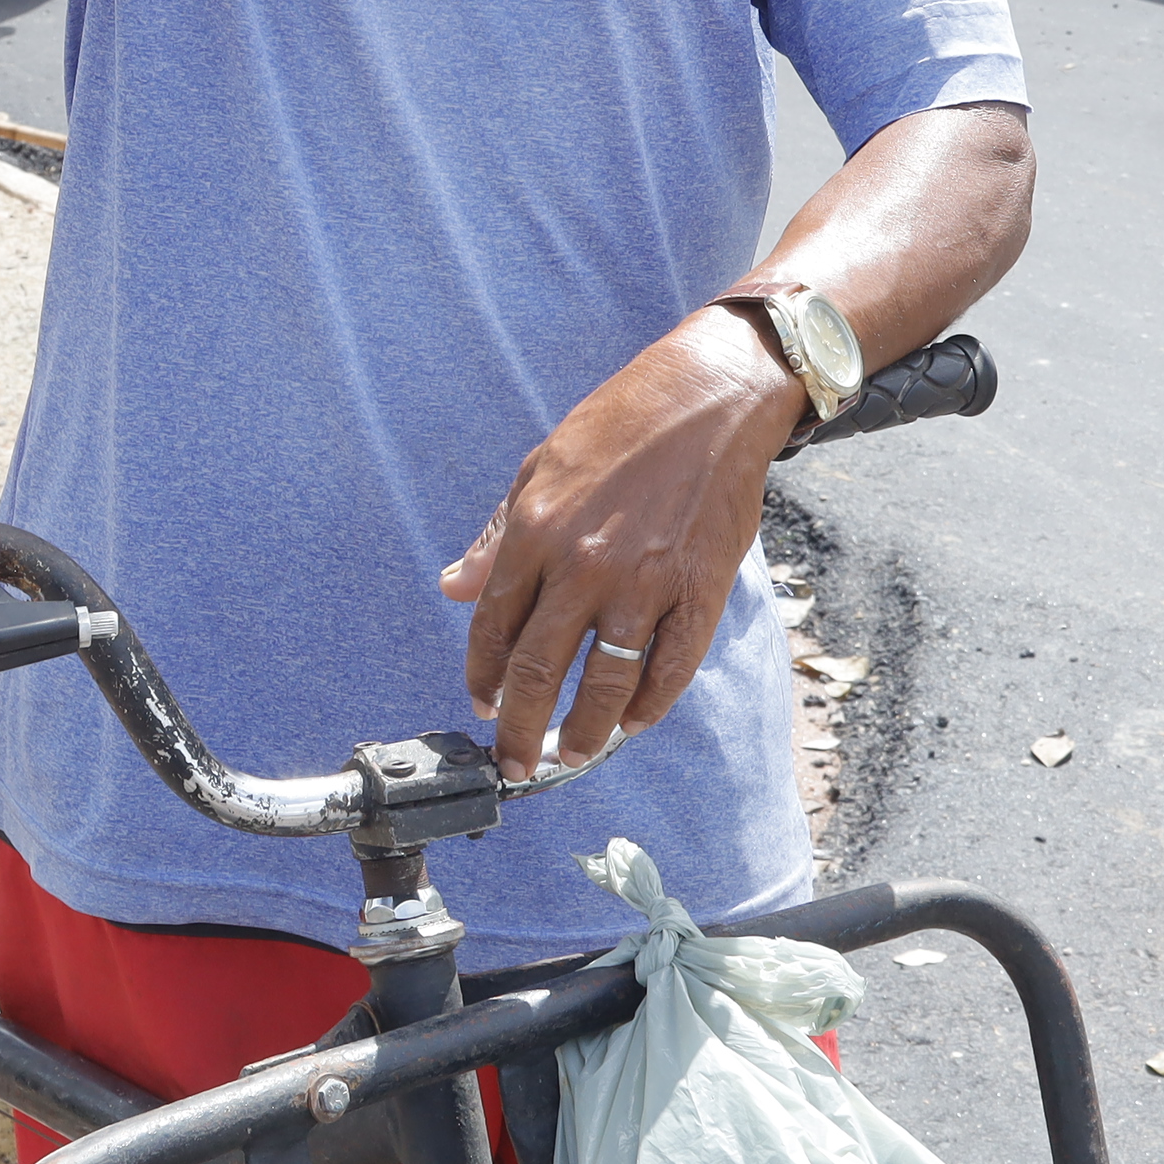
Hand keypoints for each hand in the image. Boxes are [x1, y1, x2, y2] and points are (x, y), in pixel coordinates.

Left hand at [440, 307, 805, 779]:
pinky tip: (632, 721)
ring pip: (604, 683)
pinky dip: (649, 704)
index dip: (484, 675)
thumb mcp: (540, 466)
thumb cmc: (620, 426)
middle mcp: (583, 563)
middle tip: (515, 764)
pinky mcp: (698, 591)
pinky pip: (669, 669)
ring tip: (573, 756)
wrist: (709, 399)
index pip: (494, 625)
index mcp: (535, 529)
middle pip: (539, 669)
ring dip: (585, 733)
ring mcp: (644, 582)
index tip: (483, 705)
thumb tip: (454, 587)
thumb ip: (497, 536)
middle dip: (520, 728)